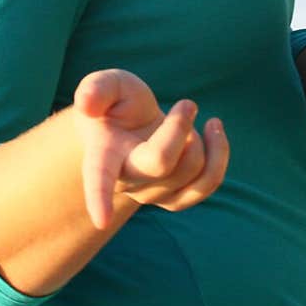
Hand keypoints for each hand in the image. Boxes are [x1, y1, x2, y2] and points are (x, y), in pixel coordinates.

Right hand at [73, 68, 229, 228]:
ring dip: (201, 138)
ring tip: (195, 113)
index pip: (99, 177)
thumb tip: (86, 104)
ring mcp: (151, 194)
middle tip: (187, 102)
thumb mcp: (106, 85)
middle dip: (179, 127)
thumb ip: (96, 89)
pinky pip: (207, 184)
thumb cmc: (114, 104)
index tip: (101, 220)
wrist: (127, 126)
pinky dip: (219, 155)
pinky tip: (213, 131)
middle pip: (161, 162)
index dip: (99, 197)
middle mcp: (126, 181)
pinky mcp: (174, 198)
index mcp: (102, 155)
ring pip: (190, 169)